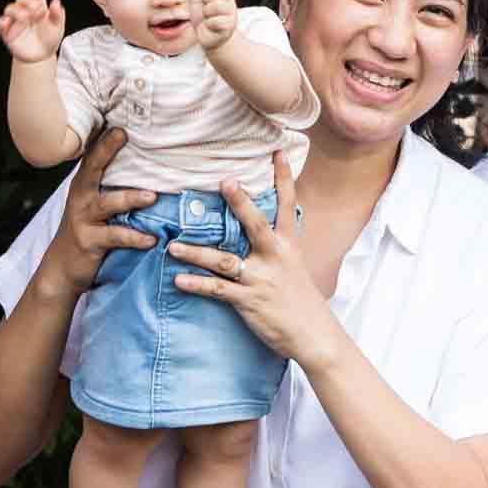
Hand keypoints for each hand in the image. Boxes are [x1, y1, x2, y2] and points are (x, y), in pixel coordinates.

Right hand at [0, 0, 65, 62]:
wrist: (42, 56)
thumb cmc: (50, 38)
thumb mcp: (58, 27)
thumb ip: (57, 15)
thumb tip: (56, 1)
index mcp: (38, 7)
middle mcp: (25, 11)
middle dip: (27, 0)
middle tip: (36, 7)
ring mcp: (15, 21)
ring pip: (9, 9)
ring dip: (16, 10)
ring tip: (26, 16)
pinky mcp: (7, 33)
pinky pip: (0, 25)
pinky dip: (2, 22)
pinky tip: (7, 22)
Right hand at [43, 128, 157, 292]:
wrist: (62, 267)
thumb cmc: (87, 229)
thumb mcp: (94, 203)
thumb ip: (113, 184)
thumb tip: (148, 162)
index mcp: (84, 185)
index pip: (92, 155)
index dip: (103, 136)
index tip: (119, 116)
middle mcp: (82, 197)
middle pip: (92, 169)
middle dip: (106, 150)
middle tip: (123, 134)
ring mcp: (84, 219)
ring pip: (107, 205)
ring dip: (130, 199)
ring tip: (152, 196)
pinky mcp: (90, 242)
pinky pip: (115, 237)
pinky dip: (135, 237)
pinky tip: (152, 239)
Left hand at [166, 153, 339, 366]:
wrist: (315, 335)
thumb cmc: (302, 301)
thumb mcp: (295, 267)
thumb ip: (277, 247)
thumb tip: (260, 230)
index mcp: (288, 246)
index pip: (288, 205)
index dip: (284, 177)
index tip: (278, 152)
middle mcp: (275, 257)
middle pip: (256, 224)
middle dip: (240, 202)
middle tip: (224, 182)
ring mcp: (261, 279)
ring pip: (224, 260)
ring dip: (196, 252)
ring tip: (172, 246)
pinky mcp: (249, 301)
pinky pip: (218, 290)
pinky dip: (196, 284)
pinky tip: (178, 279)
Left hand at [191, 0, 238, 51]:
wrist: (209, 39)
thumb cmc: (203, 20)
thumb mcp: (196, 5)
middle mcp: (229, 1)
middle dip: (204, 3)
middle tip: (205, 12)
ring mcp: (231, 13)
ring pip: (215, 6)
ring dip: (206, 14)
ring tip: (208, 19)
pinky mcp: (230, 26)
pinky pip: (215, 21)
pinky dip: (209, 25)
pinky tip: (211, 27)